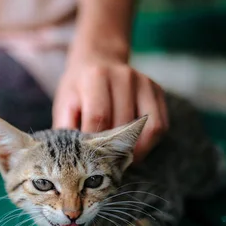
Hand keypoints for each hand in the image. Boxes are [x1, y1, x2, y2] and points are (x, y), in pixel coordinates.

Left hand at [52, 56, 168, 161]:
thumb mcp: (64, 104)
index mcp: (96, 76)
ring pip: (147, 128)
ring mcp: (144, 82)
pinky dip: (149, 143)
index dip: (94, 143)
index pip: (98, 116)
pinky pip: (160, 125)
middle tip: (105, 166)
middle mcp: (123, 76)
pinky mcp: (157, 90)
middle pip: (123, 124)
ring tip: (121, 160)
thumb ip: (65, 129)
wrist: (99, 59)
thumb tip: (69, 158)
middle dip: (113, 150)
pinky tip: (134, 149)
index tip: (89, 160)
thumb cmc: (78, 88)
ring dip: (135, 150)